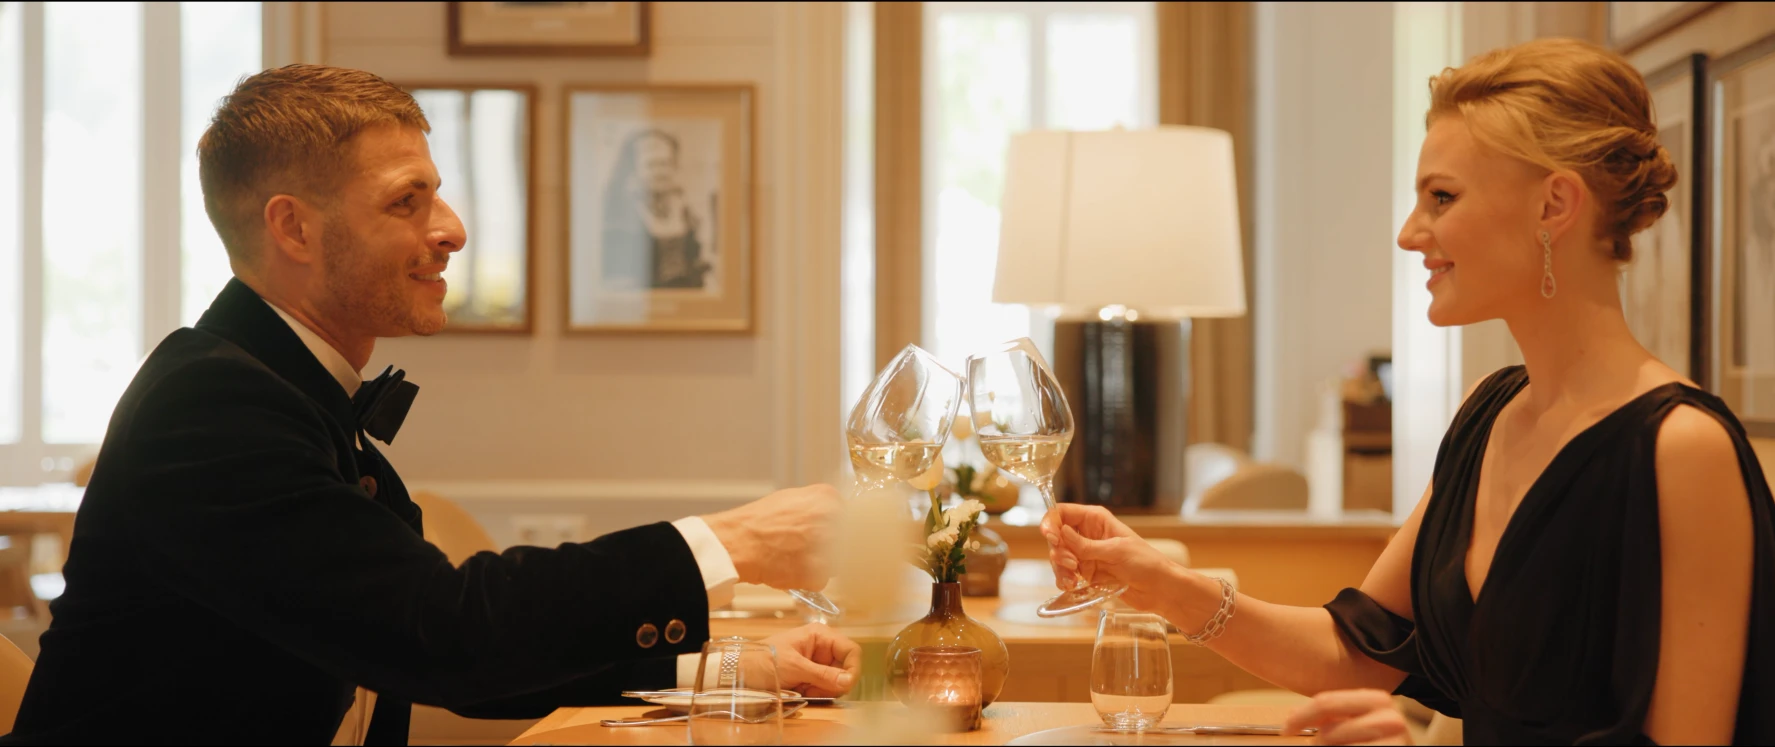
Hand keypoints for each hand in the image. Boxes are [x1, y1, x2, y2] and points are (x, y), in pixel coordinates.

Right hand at [703, 484, 841, 589]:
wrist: (738, 543)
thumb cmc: (759, 522)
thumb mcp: (791, 499)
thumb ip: (818, 505)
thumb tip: (833, 516)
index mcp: (828, 498)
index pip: (851, 516)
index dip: (839, 528)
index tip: (831, 535)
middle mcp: (833, 520)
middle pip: (847, 540)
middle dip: (832, 547)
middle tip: (809, 549)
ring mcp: (828, 547)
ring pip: (836, 562)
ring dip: (821, 564)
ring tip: (795, 558)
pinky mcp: (819, 572)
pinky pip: (821, 579)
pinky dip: (808, 579)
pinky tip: (790, 569)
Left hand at [760, 624, 861, 697]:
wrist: (740, 672)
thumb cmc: (763, 661)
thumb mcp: (794, 667)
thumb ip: (822, 674)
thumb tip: (848, 681)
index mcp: (820, 636)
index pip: (851, 650)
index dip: (852, 668)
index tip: (845, 685)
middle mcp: (822, 648)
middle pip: (846, 668)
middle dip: (834, 683)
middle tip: (815, 689)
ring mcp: (818, 663)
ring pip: (837, 681)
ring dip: (824, 690)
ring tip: (804, 689)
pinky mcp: (812, 677)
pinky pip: (825, 688)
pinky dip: (817, 694)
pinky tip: (802, 691)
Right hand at [1042, 504, 1182, 611]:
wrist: (1159, 589)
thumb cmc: (1145, 563)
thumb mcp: (1115, 551)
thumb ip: (1085, 545)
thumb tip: (1060, 532)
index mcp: (1095, 520)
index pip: (1063, 513)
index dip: (1051, 522)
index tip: (1051, 537)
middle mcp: (1087, 534)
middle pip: (1056, 536)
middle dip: (1058, 551)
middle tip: (1072, 564)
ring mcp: (1086, 554)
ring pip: (1058, 556)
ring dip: (1060, 568)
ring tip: (1072, 580)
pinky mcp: (1086, 572)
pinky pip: (1065, 573)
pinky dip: (1064, 579)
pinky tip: (1071, 586)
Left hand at [1283, 689, 1413, 744]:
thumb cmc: (1378, 740)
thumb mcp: (1355, 722)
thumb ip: (1330, 716)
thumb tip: (1293, 715)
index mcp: (1378, 699)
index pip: (1326, 702)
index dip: (1301, 716)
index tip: (1287, 728)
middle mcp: (1390, 718)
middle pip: (1329, 732)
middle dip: (1318, 742)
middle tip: (1316, 745)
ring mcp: (1395, 740)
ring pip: (1335, 746)